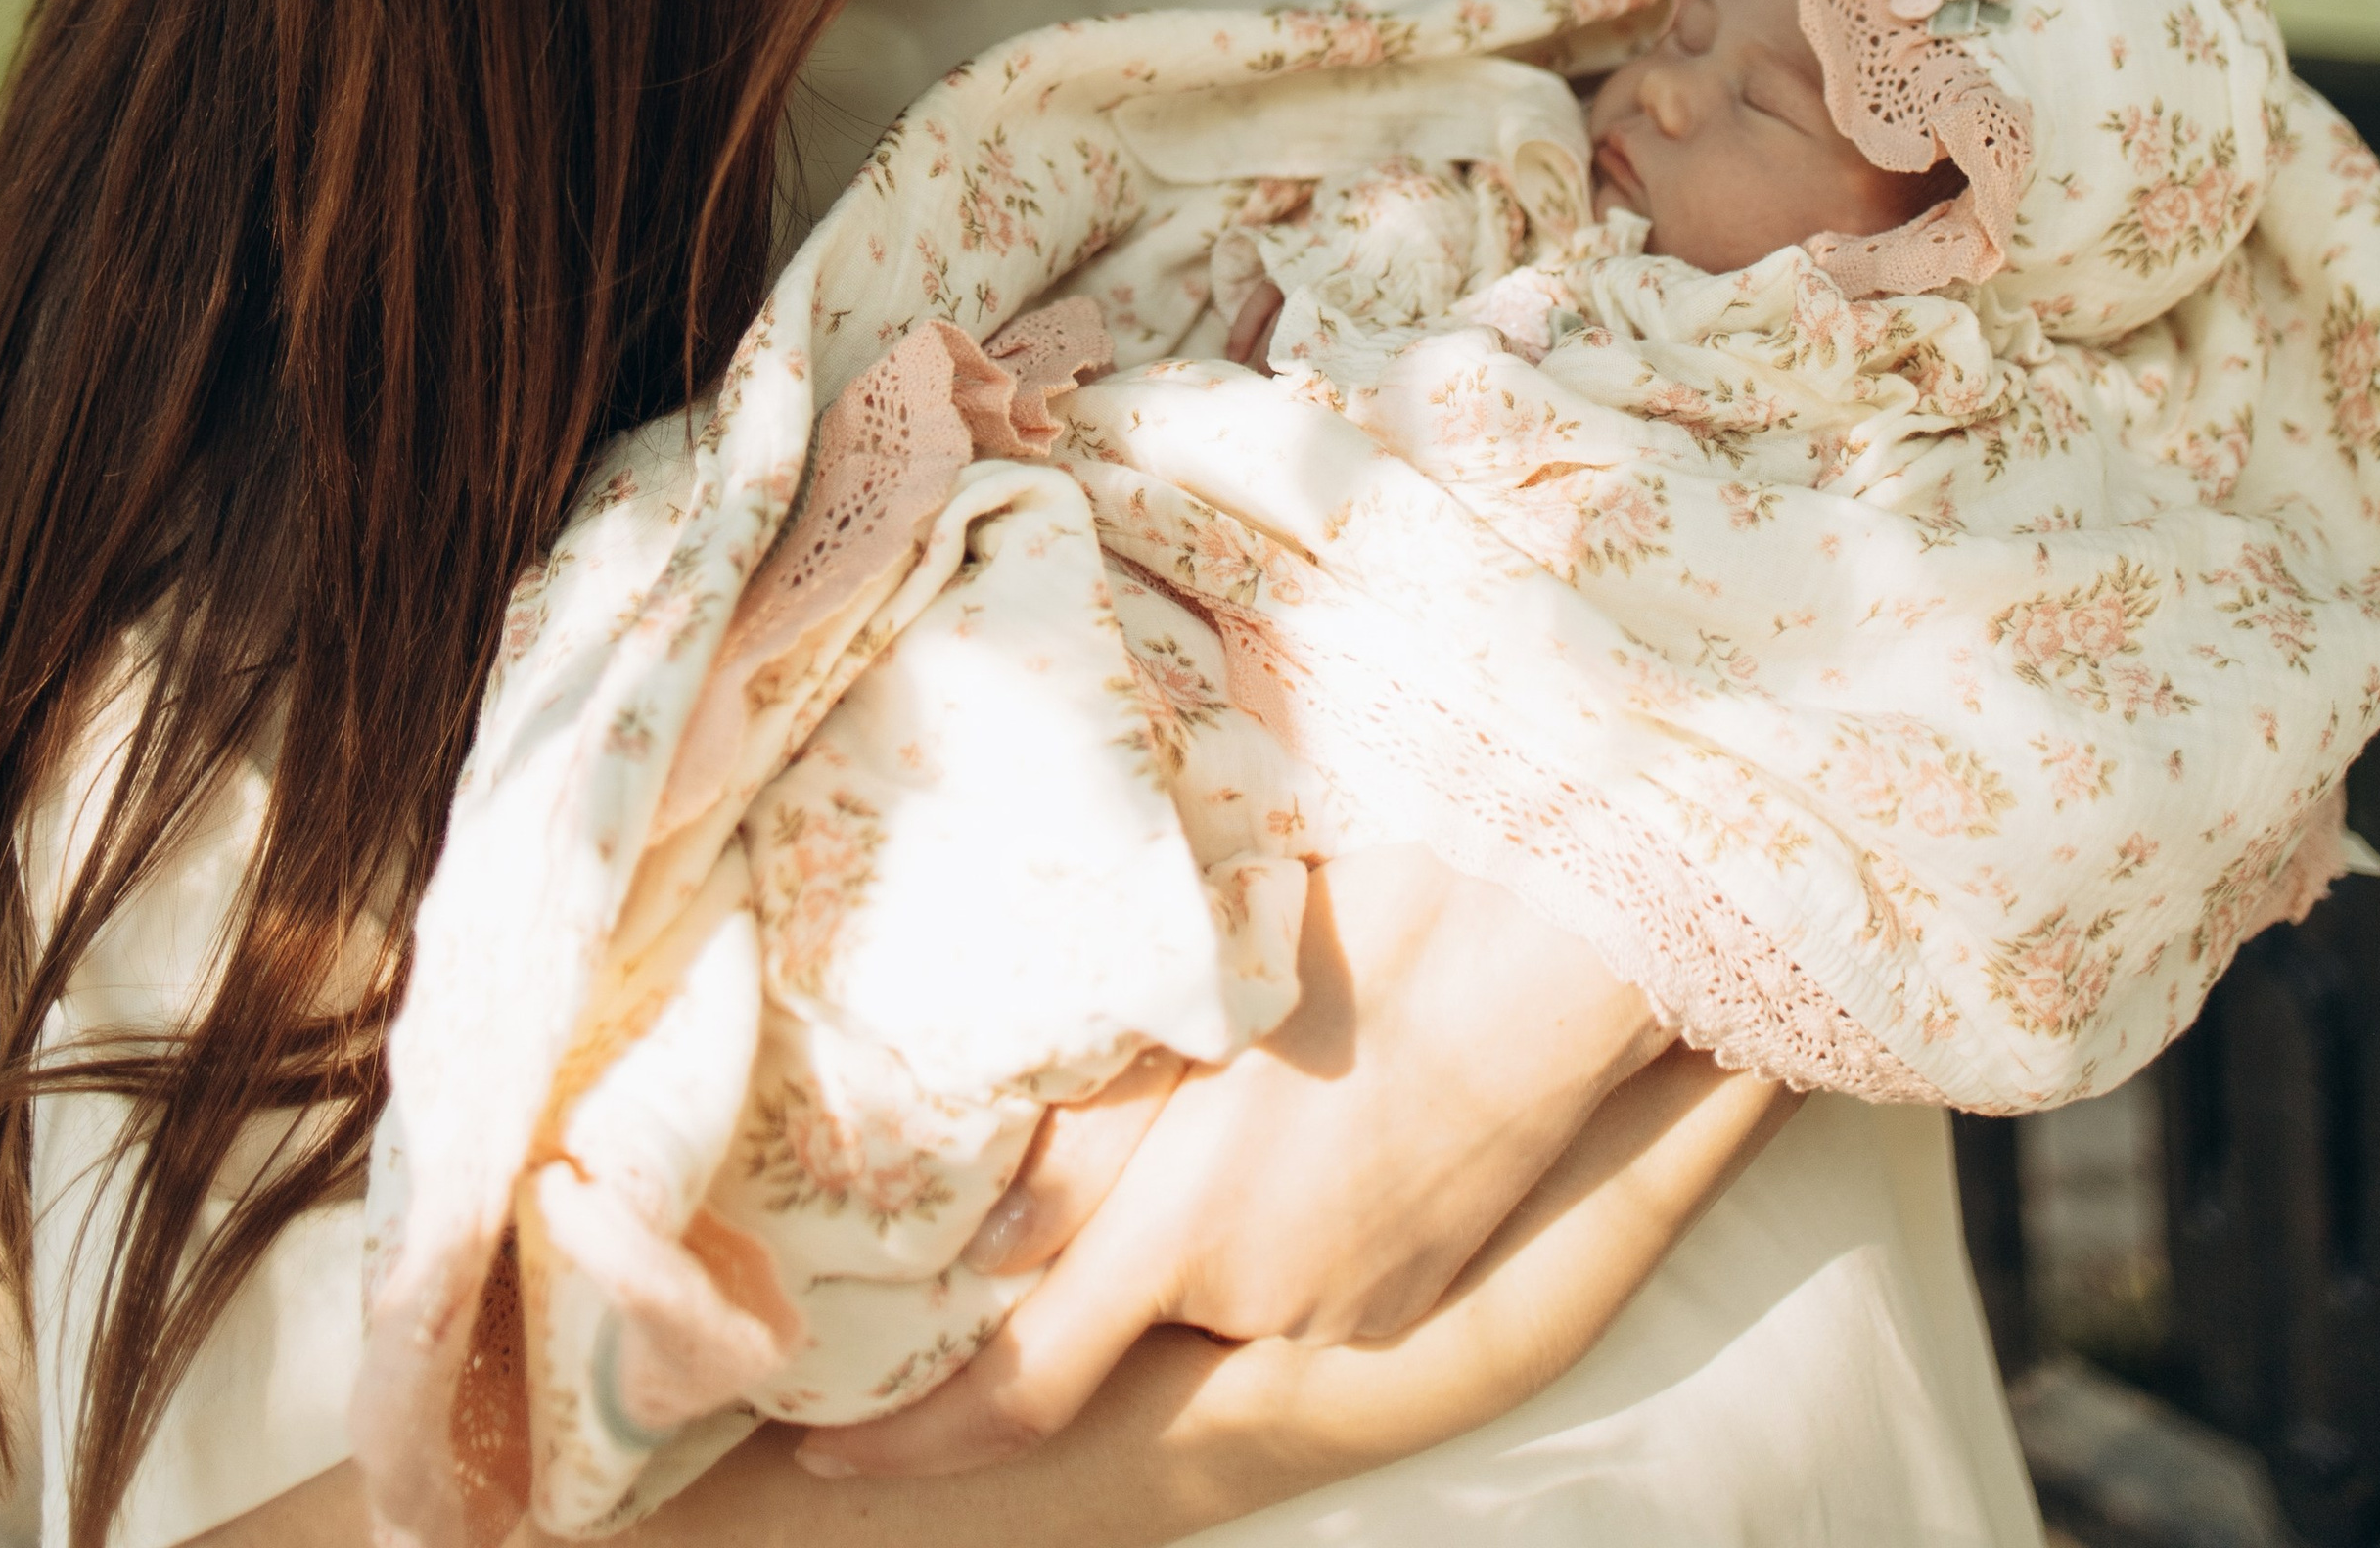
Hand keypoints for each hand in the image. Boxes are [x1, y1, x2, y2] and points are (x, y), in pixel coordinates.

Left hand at [798, 846, 1666, 1480]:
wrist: (1556, 948)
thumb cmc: (1371, 929)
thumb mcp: (1201, 1007)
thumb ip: (1091, 1122)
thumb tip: (991, 1206)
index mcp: (1187, 1225)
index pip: (1015, 1386)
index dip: (913, 1438)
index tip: (824, 1450)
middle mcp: (1256, 1300)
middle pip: (1123, 1317)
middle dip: (1083, 1273)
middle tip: (1060, 1191)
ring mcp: (1343, 1313)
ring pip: (1214, 1298)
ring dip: (1192, 1239)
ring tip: (1230, 1114)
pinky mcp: (1411, 1304)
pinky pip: (1300, 1290)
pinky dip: (1274, 1237)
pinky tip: (1307, 1136)